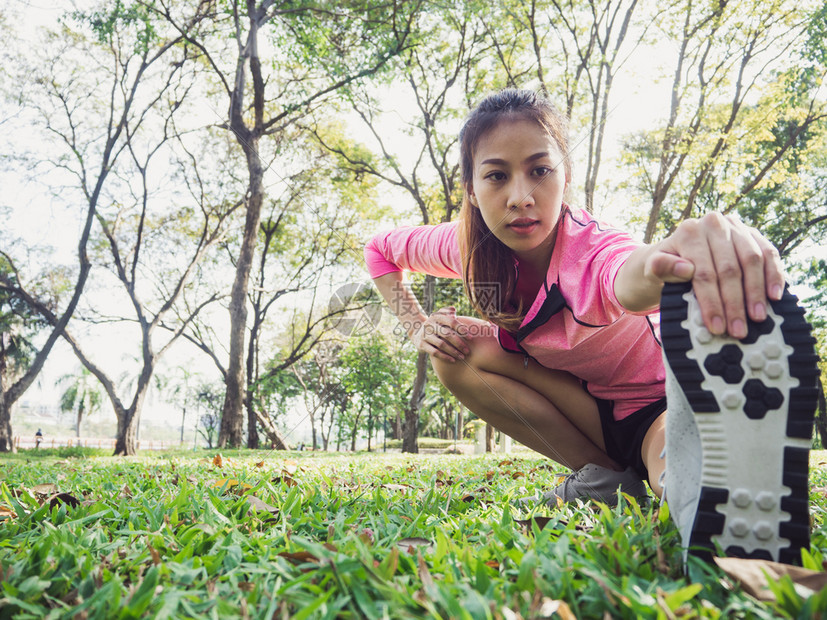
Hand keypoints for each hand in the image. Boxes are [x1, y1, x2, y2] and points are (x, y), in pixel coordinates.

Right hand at [410, 306, 471, 361]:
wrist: (417, 331)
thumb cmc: (435, 324)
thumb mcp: (439, 315)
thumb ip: (448, 311)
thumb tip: (454, 310)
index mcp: (436, 317)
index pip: (451, 322)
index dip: (462, 329)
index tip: (471, 338)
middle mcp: (430, 325)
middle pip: (447, 334)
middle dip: (459, 343)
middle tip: (467, 351)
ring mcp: (425, 335)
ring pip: (441, 344)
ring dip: (453, 352)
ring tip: (462, 357)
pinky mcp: (421, 344)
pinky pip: (434, 352)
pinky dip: (444, 357)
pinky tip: (453, 360)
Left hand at [645, 212, 784, 338]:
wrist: (678, 253)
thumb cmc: (666, 266)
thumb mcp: (653, 269)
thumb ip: (662, 267)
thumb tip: (685, 269)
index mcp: (689, 231)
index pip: (704, 272)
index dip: (712, 302)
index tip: (717, 326)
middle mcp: (714, 224)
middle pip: (730, 268)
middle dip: (735, 303)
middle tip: (738, 330)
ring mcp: (736, 227)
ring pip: (753, 260)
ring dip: (756, 293)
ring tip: (757, 318)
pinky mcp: (753, 234)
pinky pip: (769, 253)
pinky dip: (774, 275)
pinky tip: (774, 296)